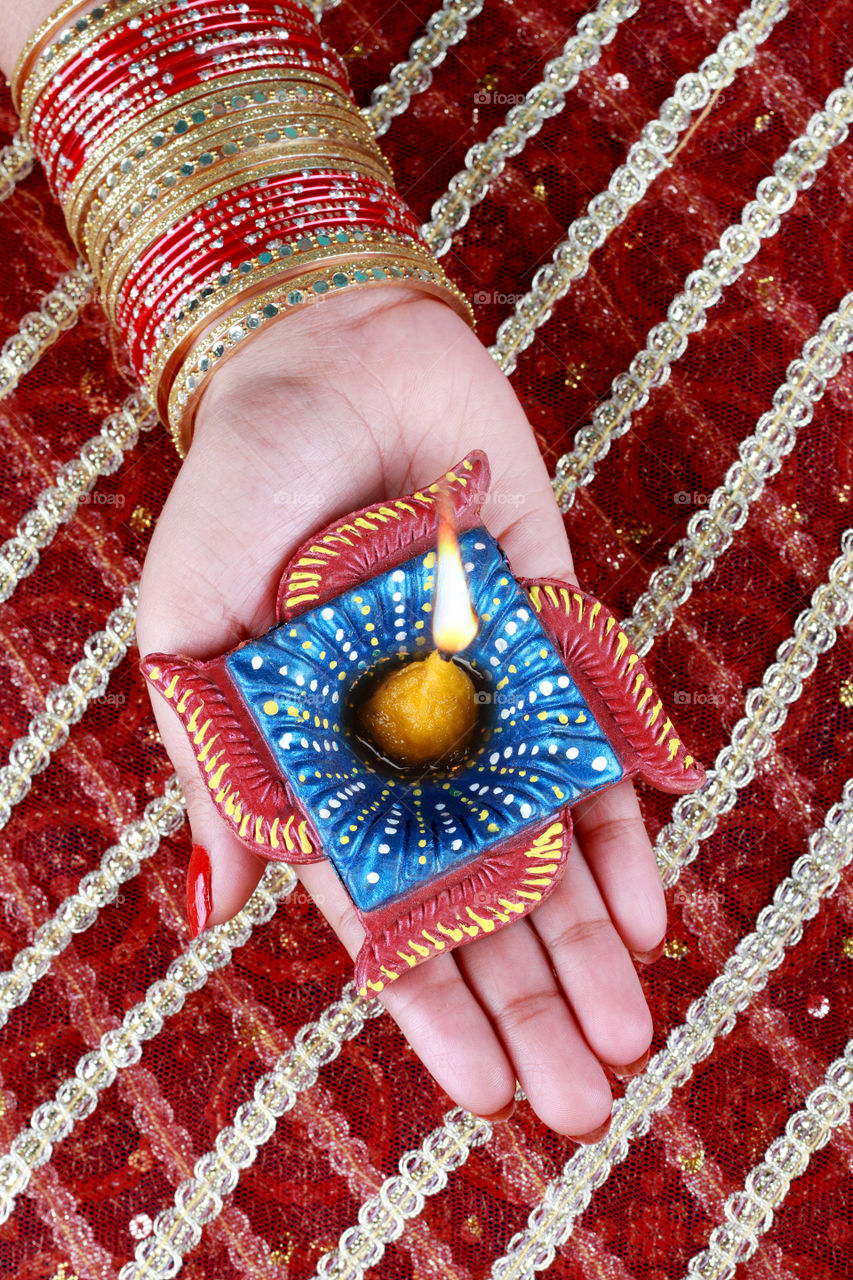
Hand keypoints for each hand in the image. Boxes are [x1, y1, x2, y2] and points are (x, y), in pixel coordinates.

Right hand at [136, 286, 665, 1136]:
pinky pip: (595, 743)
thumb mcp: (191, 640)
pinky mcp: (554, 638)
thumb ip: (215, 770)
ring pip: (548, 841)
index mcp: (324, 761)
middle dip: (527, 997)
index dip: (428, 1000)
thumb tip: (216, 908)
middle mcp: (414, 745)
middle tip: (580, 1101)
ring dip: (589, 939)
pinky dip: (623, 823)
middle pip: (481, 894)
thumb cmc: (235, 499)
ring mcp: (489, 697)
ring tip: (627, 1038)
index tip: (478, 1091)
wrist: (328, 364)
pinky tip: (653, 913)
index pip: (384, 906)